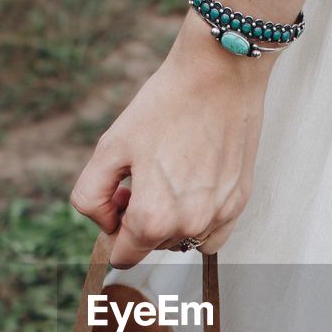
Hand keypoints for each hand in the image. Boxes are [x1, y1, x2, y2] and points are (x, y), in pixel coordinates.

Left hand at [70, 10, 275, 268]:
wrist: (219, 74)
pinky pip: (211, 235)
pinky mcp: (240, 203)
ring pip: (182, 241)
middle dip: (140, 220)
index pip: (123, 257)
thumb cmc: (164, 105)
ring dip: (171, 220)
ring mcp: (219, 217)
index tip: (119, 200)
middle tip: (144, 175)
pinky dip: (198, 220)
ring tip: (172, 174)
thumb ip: (92, 197)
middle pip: (152, 247)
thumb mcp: (109, 148)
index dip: (112, 230)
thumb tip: (106, 225)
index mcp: (152, 217)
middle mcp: (189, 225)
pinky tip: (195, 185)